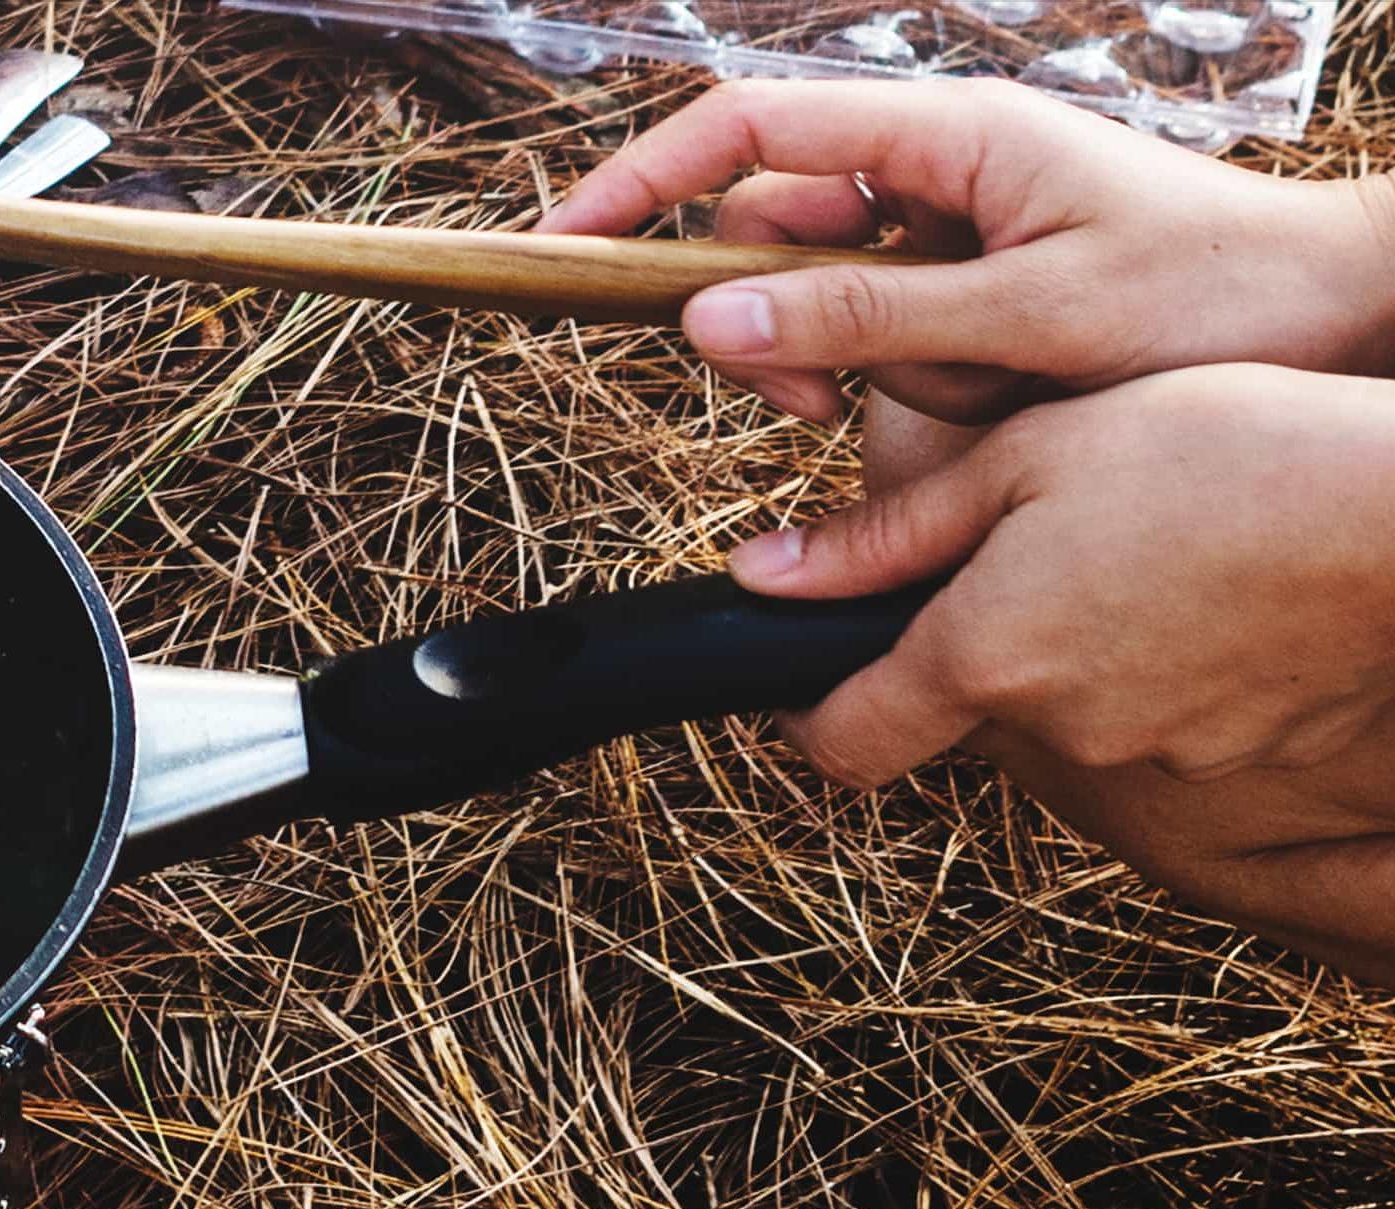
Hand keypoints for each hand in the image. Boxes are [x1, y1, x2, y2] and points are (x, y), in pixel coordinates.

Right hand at [539, 80, 1394, 425]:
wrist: (1340, 322)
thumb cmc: (1218, 297)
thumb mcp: (1032, 316)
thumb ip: (863, 317)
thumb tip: (707, 315)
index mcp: (947, 134)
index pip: (746, 129)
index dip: (640, 180)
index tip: (564, 245)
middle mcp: (935, 167)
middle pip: (765, 232)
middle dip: (762, 324)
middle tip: (804, 407)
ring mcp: (950, 225)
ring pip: (816, 300)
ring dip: (846, 366)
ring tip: (942, 402)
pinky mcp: (969, 283)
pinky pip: (879, 336)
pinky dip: (896, 383)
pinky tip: (967, 403)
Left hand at [747, 363, 1394, 975]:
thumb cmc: (1227, 450)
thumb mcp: (1031, 455)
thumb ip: (888, 533)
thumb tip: (765, 578)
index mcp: (985, 658)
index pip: (846, 744)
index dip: (811, 716)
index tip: (810, 676)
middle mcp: (1061, 729)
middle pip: (973, 705)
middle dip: (982, 636)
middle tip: (1040, 539)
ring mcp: (1159, 751)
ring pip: (1076, 705)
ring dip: (1084, 641)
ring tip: (1149, 542)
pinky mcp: (1243, 751)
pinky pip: (1173, 710)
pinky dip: (1174, 658)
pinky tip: (1219, 582)